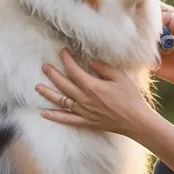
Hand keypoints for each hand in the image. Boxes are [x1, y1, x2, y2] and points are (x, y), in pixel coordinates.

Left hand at [37, 49, 156, 138]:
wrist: (136, 121)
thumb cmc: (131, 98)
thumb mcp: (120, 78)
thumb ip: (103, 68)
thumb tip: (90, 61)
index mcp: (92, 86)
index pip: (74, 70)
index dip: (66, 59)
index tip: (63, 51)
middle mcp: (84, 99)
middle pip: (63, 84)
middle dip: (52, 74)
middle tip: (44, 66)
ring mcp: (84, 111)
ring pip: (61, 101)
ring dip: (48, 93)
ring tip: (37, 87)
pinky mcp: (86, 121)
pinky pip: (67, 119)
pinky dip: (55, 117)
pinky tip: (44, 113)